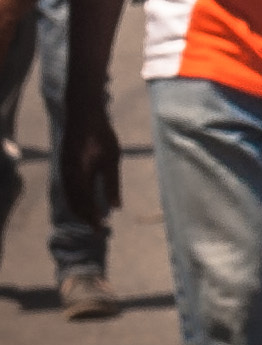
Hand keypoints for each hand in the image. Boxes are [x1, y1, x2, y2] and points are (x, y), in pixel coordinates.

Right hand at [59, 93, 122, 224]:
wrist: (82, 113)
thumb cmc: (101, 134)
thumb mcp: (112, 159)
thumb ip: (112, 184)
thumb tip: (116, 208)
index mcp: (78, 177)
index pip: (85, 206)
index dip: (93, 220)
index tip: (103, 230)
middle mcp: (66, 176)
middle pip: (74, 205)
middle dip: (86, 218)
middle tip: (99, 230)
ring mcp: (63, 171)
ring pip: (69, 198)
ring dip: (80, 210)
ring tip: (94, 219)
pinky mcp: (64, 166)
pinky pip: (68, 190)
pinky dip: (76, 200)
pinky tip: (87, 202)